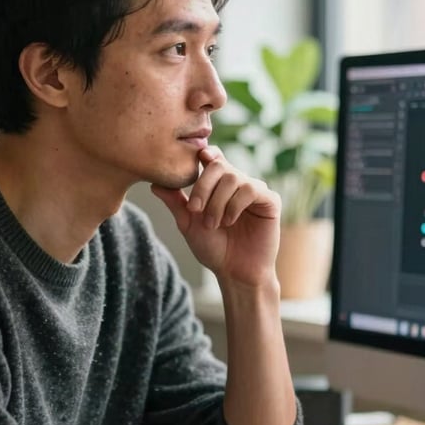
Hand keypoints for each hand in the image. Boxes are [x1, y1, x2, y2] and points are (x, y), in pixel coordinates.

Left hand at [152, 147, 280, 287]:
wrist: (234, 272)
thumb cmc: (212, 248)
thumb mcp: (188, 223)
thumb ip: (175, 202)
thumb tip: (154, 183)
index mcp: (219, 184)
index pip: (213, 157)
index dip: (205, 153)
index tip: (195, 160)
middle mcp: (238, 183)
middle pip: (219, 165)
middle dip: (203, 186)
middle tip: (195, 209)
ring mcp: (255, 190)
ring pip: (234, 177)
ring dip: (218, 202)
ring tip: (213, 224)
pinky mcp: (270, 201)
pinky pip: (251, 189)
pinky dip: (235, 205)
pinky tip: (229, 221)